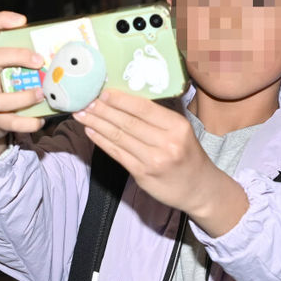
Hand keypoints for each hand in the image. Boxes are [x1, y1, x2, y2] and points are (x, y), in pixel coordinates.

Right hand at [0, 11, 45, 161]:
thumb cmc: (0, 90)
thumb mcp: (4, 71)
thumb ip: (22, 61)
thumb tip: (64, 52)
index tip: (22, 20)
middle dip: (17, 56)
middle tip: (39, 60)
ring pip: (0, 99)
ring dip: (26, 97)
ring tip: (43, 94)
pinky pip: (11, 122)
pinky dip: (28, 122)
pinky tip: (40, 120)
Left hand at [75, 89, 247, 235]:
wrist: (199, 188)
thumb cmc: (188, 155)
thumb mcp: (182, 131)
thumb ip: (160, 117)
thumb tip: (128, 98)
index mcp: (177, 126)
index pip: (144, 108)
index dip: (120, 99)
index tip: (102, 92)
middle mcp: (167, 142)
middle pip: (128, 122)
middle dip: (102, 110)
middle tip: (84, 100)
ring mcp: (153, 160)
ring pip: (119, 137)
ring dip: (97, 123)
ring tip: (81, 114)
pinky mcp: (142, 174)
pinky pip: (117, 153)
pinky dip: (101, 141)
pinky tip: (90, 131)